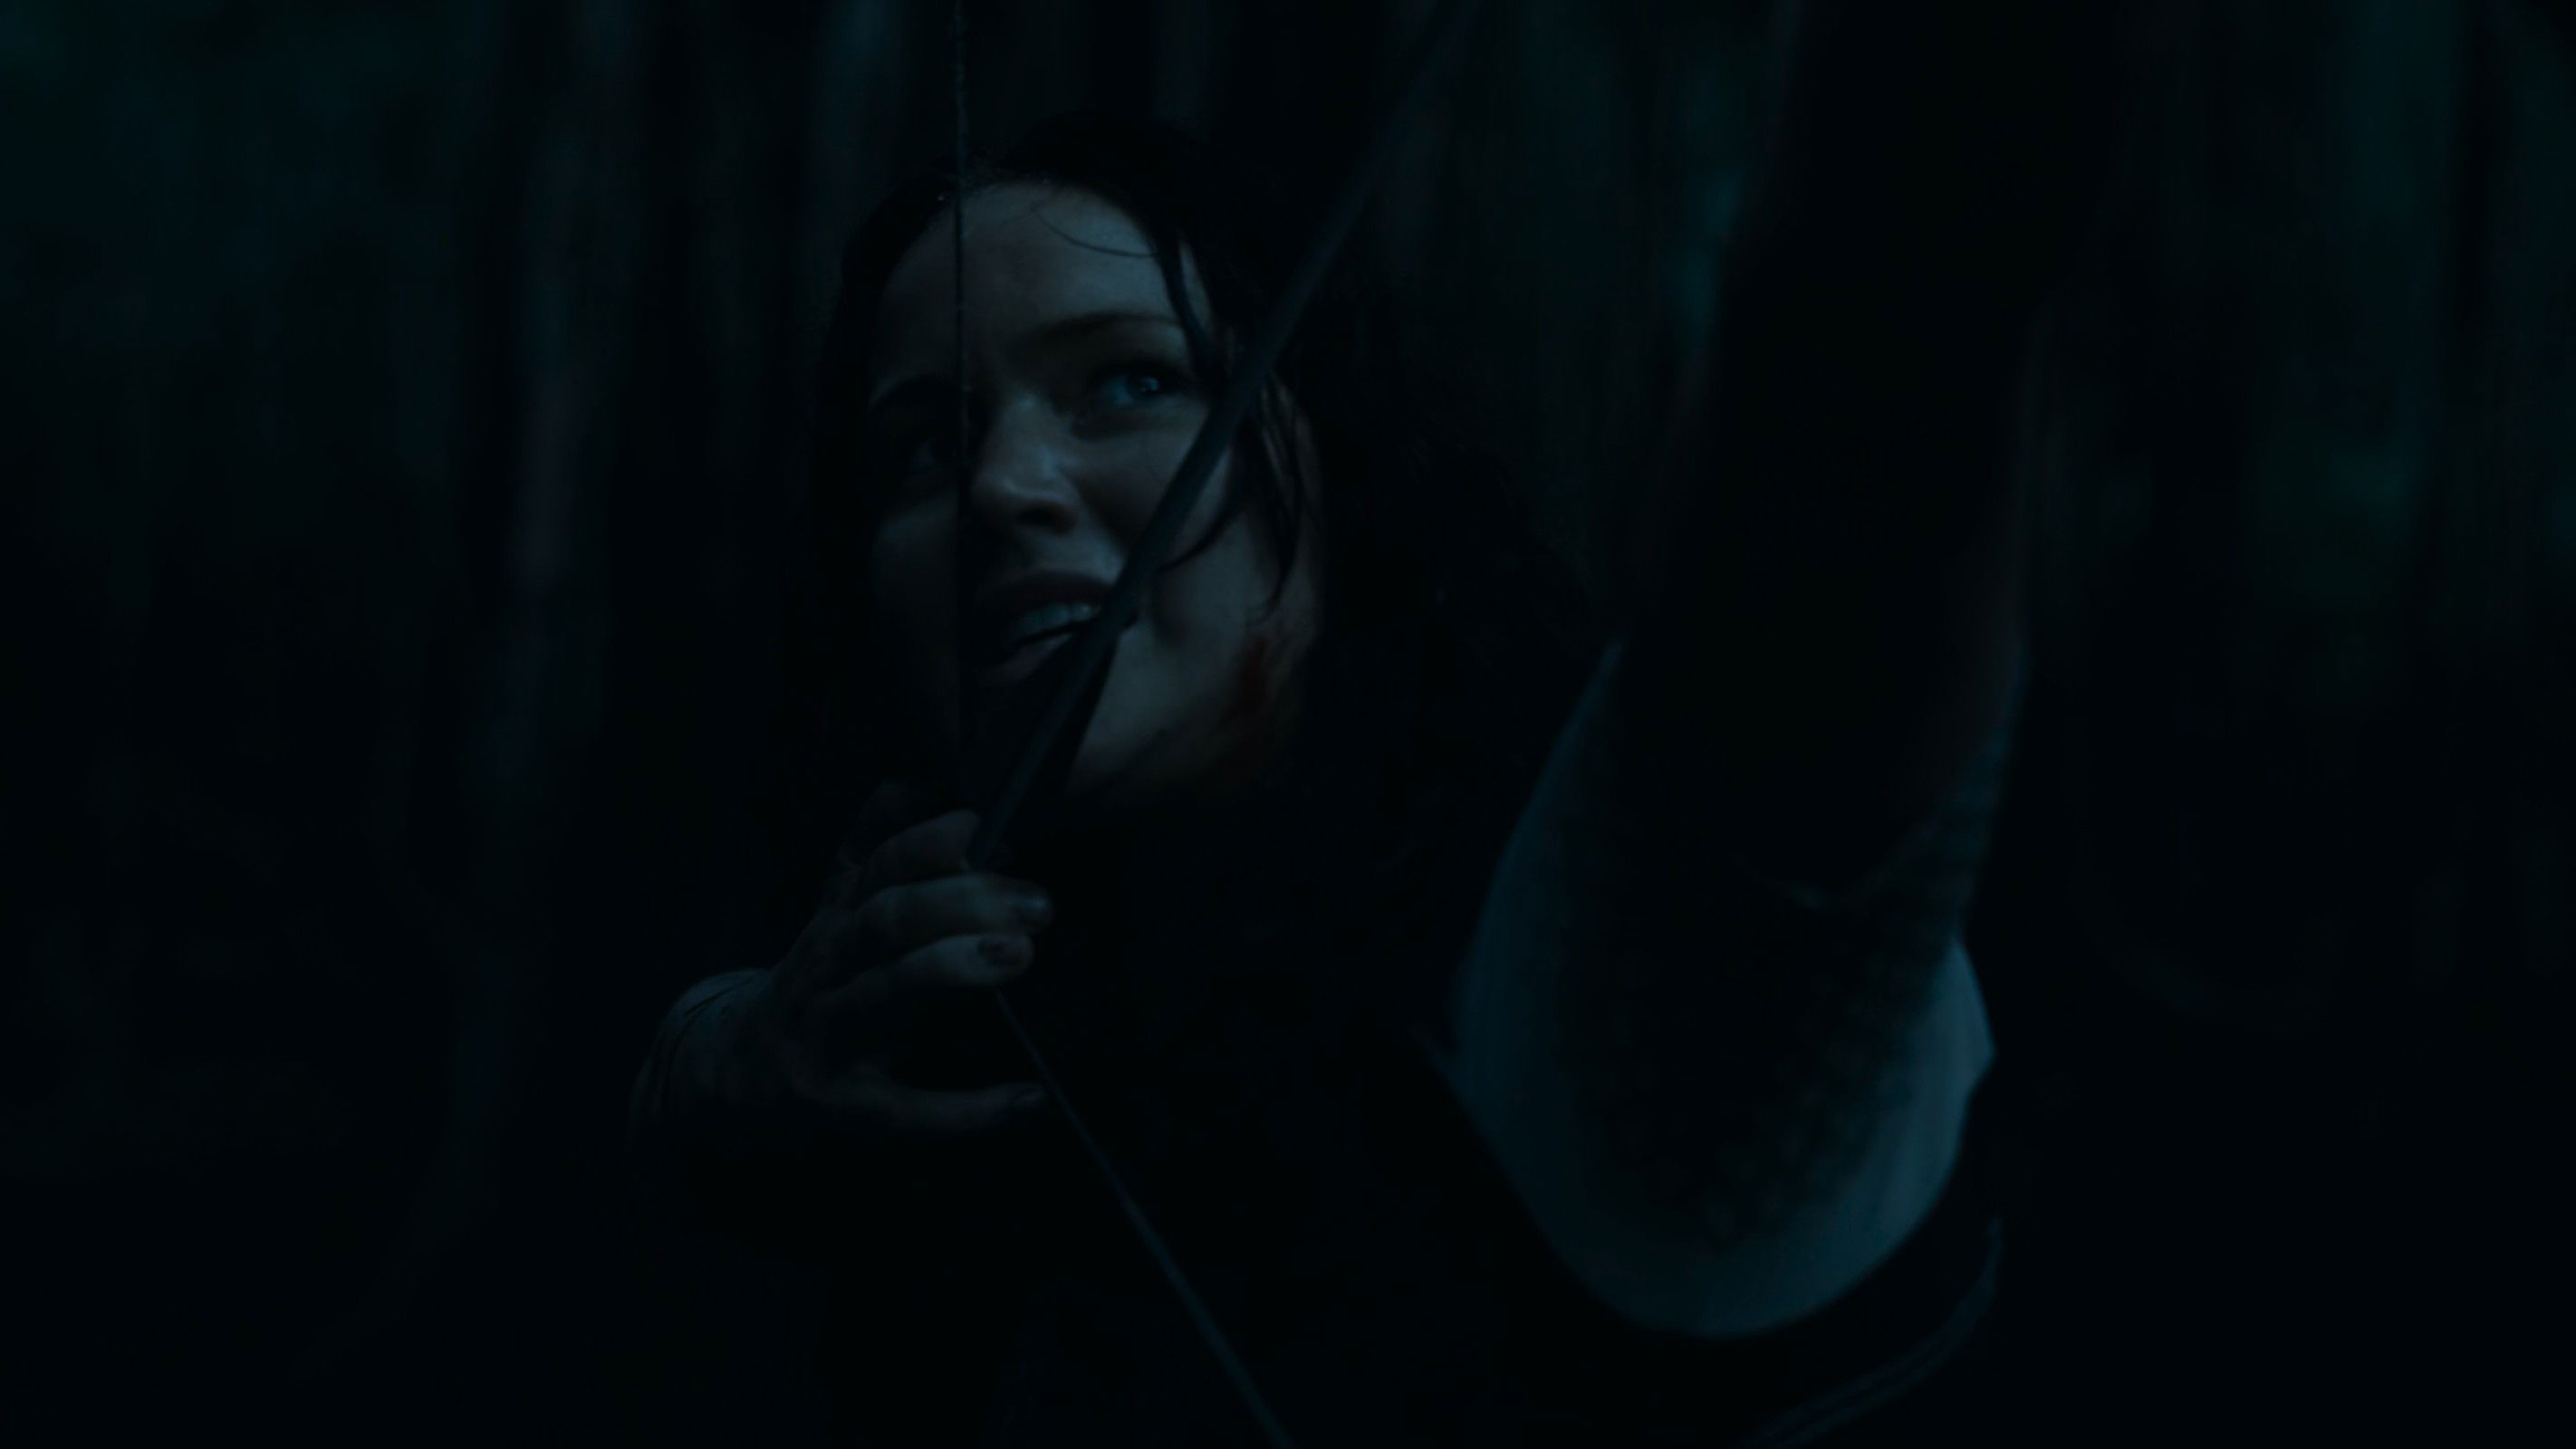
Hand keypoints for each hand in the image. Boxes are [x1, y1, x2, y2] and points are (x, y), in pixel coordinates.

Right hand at [717, 778, 1057, 1143]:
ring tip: (1020, 955)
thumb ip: (870, 845)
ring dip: (949, 970)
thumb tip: (911, 781)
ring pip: (882, 994)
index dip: (932, 843)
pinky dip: (967, 1110)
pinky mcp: (840, 1104)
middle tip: (1037, 902)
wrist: (731, 1071)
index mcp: (838, 919)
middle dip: (961, 902)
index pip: (880, 866)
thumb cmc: (813, 981)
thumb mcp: (834, 909)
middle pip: (886, 920)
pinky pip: (905, 1110)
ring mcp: (828, 1037)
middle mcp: (829, 968)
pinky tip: (1026, 1100)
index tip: (992, 830)